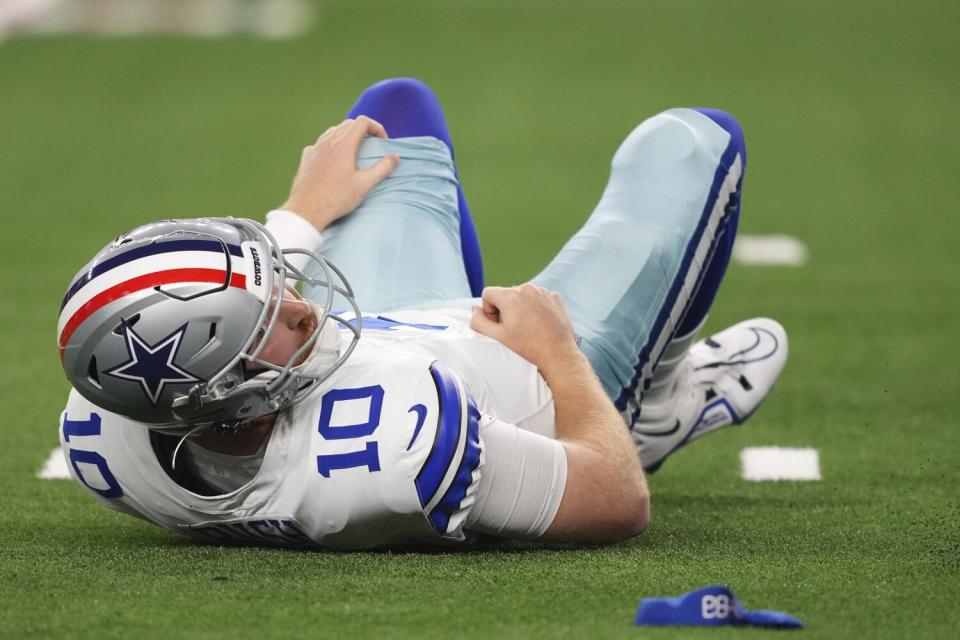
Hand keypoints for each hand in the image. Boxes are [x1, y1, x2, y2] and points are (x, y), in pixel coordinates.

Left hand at [280, 116, 398, 230]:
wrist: (307, 210)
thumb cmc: (336, 198)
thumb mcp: (364, 185)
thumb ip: (382, 169)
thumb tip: (395, 158)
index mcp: (344, 145)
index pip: (362, 122)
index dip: (376, 127)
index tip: (381, 142)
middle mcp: (328, 142)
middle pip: (348, 124)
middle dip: (363, 130)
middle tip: (371, 146)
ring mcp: (315, 148)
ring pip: (333, 131)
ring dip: (346, 136)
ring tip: (354, 152)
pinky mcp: (307, 157)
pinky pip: (320, 143)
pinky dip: (331, 145)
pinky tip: (334, 159)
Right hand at [469, 284, 581, 376]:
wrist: (558, 355)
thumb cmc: (528, 347)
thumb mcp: (497, 337)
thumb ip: (478, 322)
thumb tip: (475, 310)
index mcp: (511, 296)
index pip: (488, 293)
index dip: (489, 310)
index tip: (499, 324)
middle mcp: (527, 288)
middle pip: (506, 294)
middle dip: (505, 309)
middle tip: (513, 329)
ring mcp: (543, 292)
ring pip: (522, 296)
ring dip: (521, 308)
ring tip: (528, 327)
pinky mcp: (555, 297)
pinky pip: (538, 297)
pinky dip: (536, 307)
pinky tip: (540, 324)